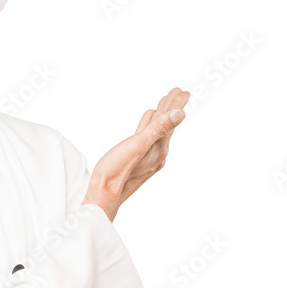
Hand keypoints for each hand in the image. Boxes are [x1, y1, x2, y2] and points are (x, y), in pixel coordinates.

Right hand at [82, 87, 189, 221]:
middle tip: (178, 91)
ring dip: (161, 115)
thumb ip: (158, 129)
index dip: (176, 103)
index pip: (171, 120)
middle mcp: (157, 153)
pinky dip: (149, 126)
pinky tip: (146, 123)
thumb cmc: (116, 173)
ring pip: (156, 130)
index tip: (183, 90)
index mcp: (159, 148)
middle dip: (171, 106)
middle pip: (166, 124)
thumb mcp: (138, 146)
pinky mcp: (137, 160)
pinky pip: (146, 138)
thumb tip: (181, 114)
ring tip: (164, 103)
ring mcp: (148, 157)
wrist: (103, 197)